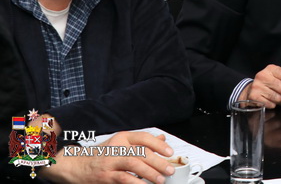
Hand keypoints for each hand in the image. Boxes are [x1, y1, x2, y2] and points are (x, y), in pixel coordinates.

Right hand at [43, 132, 174, 183]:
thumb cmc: (101, 156)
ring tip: (160, 180)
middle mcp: (116, 148)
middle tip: (169, 170)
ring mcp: (109, 162)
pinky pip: (123, 179)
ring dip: (149, 173)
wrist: (73, 166)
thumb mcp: (120, 144)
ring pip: (133, 165)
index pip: (143, 137)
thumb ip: (140, 143)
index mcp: (121, 138)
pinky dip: (135, 183)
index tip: (170, 152)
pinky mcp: (104, 177)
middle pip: (141, 153)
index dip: (158, 145)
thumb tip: (162, 140)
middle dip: (158, 162)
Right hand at [241, 64, 280, 108]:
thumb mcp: (280, 78)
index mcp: (271, 69)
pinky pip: (271, 104)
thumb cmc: (268, 84)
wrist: (250, 90)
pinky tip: (272, 101)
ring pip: (278, 98)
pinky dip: (274, 105)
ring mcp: (257, 86)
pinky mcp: (254, 96)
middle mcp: (263, 76)